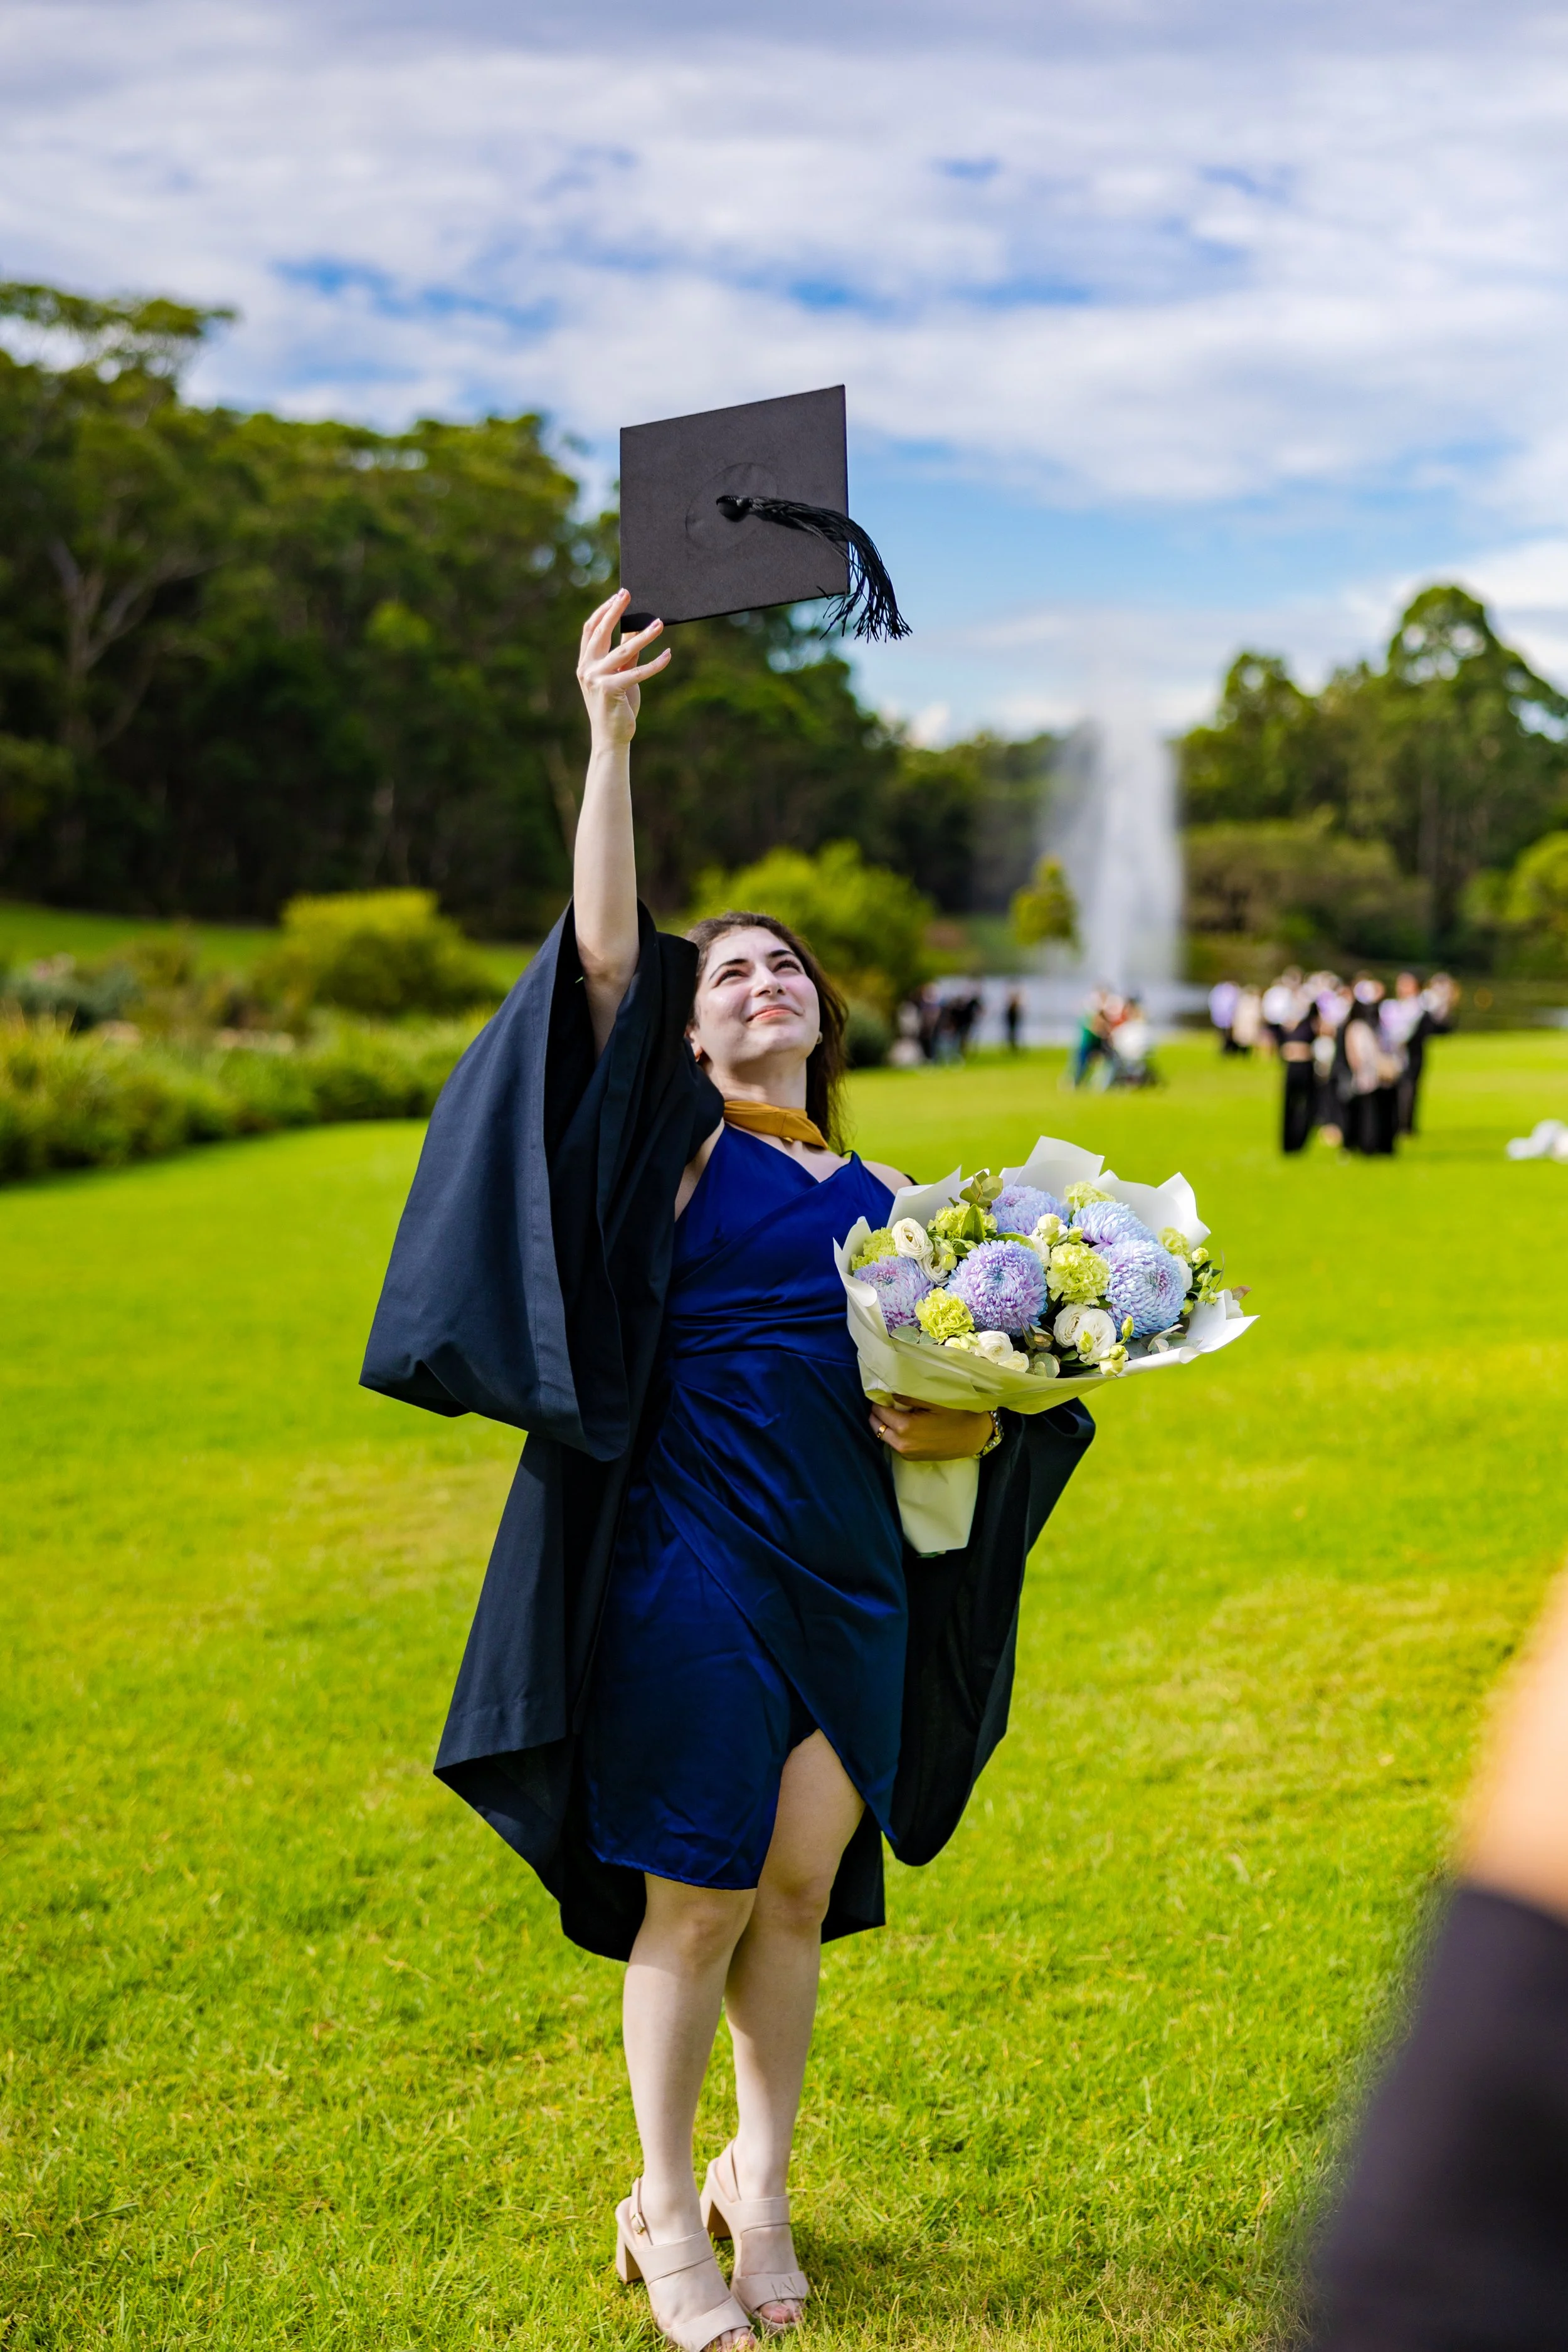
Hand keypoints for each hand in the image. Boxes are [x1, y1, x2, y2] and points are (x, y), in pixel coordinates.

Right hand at [577, 588, 669, 746]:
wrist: (611, 737)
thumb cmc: (616, 706)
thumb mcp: (619, 676)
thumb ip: (625, 654)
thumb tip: (634, 629)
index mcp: (585, 664)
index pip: (590, 630)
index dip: (603, 611)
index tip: (616, 597)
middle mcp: (587, 669)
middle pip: (601, 633)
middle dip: (615, 611)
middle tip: (627, 594)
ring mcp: (597, 680)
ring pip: (623, 650)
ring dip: (644, 636)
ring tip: (659, 624)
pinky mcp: (611, 690)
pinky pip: (638, 672)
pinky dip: (655, 663)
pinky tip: (668, 654)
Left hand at [869, 1394, 996, 1460]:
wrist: (974, 1436)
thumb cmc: (956, 1415)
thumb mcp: (932, 1401)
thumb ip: (907, 1396)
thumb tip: (888, 1392)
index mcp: (906, 1428)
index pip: (879, 1411)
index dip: (878, 1400)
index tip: (881, 1392)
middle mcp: (902, 1444)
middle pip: (876, 1425)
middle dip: (877, 1412)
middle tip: (885, 1400)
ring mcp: (906, 1453)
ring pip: (883, 1435)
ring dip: (885, 1423)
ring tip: (894, 1410)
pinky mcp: (912, 1458)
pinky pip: (894, 1443)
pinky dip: (893, 1433)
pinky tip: (903, 1422)